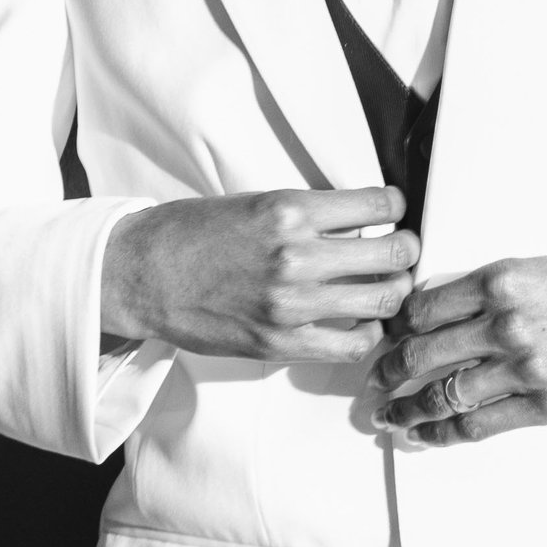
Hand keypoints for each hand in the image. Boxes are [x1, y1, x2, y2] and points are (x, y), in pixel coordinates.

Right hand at [101, 187, 417, 365]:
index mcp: (290, 210)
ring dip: (393, 291)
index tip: (394, 213)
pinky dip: (368, 333)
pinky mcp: (281, 342)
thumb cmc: (190, 234)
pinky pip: (352, 344)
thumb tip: (359, 222)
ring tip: (385, 286)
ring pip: (382, 300)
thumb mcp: (255, 203)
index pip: (380, 206)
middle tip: (403, 250)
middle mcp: (297, 255)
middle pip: (393, 254)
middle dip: (407, 250)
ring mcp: (291, 304)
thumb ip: (308, 214)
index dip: (396, 209)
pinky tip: (362, 322)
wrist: (140, 275)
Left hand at [366, 241, 546, 443]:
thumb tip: (446, 315)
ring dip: (407, 408)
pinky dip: (444, 433)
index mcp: (502, 280)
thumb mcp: (541, 267)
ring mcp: (525, 367)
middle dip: (391, 370)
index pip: (425, 307)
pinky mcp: (545, 403)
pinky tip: (425, 435)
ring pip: (443, 393)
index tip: (390, 336)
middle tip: (376, 379)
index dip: (399, 326)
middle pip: (423, 353)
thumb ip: (493, 292)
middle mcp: (506, 323)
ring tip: (389, 414)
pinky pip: (479, 424)